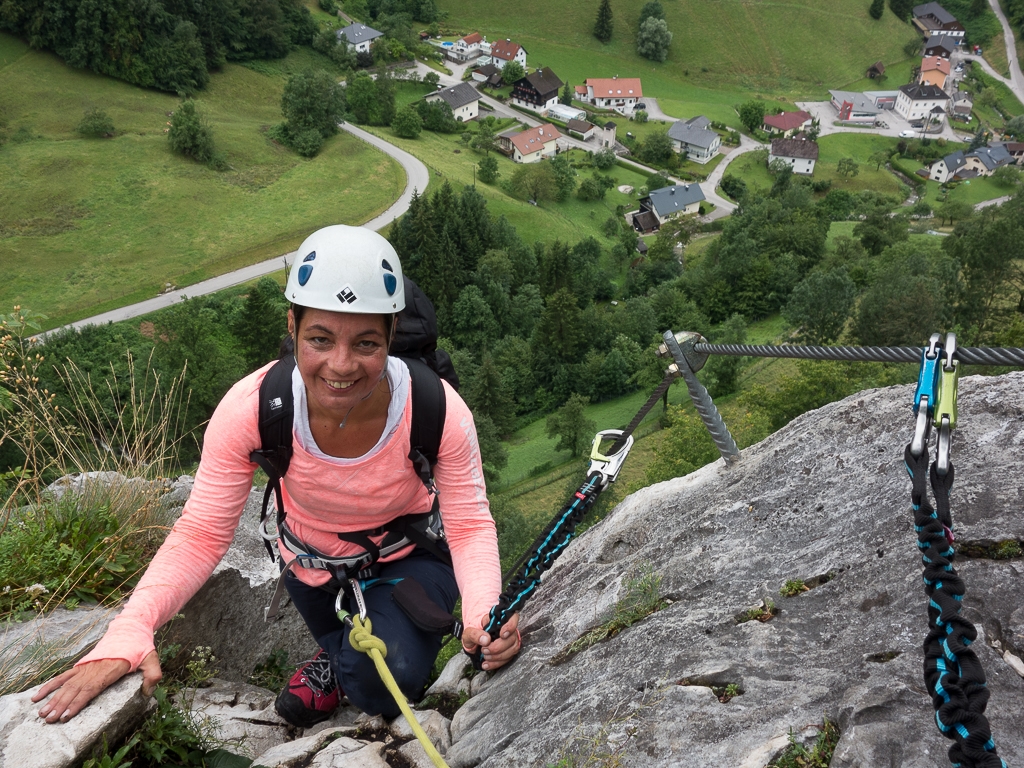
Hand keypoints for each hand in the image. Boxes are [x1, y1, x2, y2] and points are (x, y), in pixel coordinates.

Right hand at [32, 651, 161, 722]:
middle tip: (49, 720)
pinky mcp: (81, 666)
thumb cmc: (141, 646)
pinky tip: (37, 696)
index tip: (66, 716)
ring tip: (42, 714)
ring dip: (53, 700)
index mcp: (109, 670)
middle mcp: (94, 669)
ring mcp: (85, 667)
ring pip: (66, 685)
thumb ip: (152, 675)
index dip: (77, 703)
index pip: (90, 689)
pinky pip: (63, 676)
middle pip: (74, 690)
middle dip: (61, 706)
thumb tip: (147, 692)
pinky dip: (50, 686)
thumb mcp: (152, 659)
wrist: (131, 628)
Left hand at [461, 613, 520, 670]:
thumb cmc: (473, 634)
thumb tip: (486, 640)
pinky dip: (496, 663)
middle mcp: (508, 629)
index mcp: (499, 619)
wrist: (474, 643)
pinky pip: (508, 659)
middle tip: (484, 650)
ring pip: (512, 649)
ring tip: (485, 656)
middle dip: (498, 647)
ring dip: (498, 656)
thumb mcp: (469, 633)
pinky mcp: (509, 651)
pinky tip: (486, 664)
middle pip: (512, 638)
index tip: (502, 635)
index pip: (513, 617)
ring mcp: (511, 640)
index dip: (510, 626)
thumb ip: (475, 634)